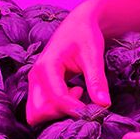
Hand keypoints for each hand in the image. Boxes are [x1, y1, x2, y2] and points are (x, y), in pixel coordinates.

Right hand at [26, 0, 110, 126]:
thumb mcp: (93, 56)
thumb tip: (104, 105)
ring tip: (78, 93)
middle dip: (61, 114)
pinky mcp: (40, 86)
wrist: (79, 24)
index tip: (94, 111)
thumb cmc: (85, 35)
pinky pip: (42, 107)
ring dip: (58, 112)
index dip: (75, 109)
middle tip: (83, 100)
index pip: (56, 99)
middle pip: (38, 112)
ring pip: (37, 113)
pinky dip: (58, 108)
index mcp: (46, 67)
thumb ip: (96, 81)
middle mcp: (35, 76)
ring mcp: (35, 82)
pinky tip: (75, 92)